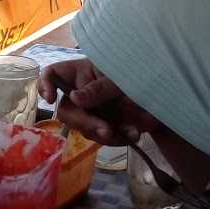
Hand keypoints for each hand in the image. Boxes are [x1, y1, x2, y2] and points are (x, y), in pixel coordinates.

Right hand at [39, 58, 160, 144]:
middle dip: (85, 122)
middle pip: (67, 111)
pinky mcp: (105, 126)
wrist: (165, 91)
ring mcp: (92, 111)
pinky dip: (119, 138)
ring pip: (85, 129)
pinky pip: (103, 138)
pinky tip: (134, 135)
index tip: (50, 98)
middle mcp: (81, 93)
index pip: (52, 74)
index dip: (44, 85)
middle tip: (105, 130)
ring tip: (131, 133)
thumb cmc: (137, 70)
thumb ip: (99, 88)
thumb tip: (75, 98)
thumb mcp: (119, 75)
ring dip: (106, 134)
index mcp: (80, 72)